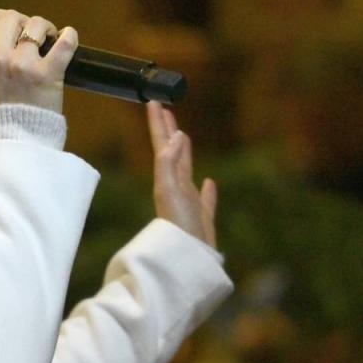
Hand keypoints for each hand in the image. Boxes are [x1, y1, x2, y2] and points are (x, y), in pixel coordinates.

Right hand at [0, 8, 78, 114]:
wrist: (15, 140)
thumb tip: (0, 30)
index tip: (8, 29)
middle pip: (10, 16)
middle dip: (23, 22)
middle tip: (31, 36)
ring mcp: (22, 65)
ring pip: (36, 24)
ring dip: (44, 28)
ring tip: (47, 41)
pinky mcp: (47, 73)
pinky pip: (64, 43)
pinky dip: (69, 36)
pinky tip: (68, 37)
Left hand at [148, 102, 217, 247]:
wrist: (187, 260)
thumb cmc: (177, 226)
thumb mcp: (170, 191)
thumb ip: (169, 164)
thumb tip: (176, 136)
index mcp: (166, 180)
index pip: (161, 145)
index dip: (158, 124)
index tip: (152, 102)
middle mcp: (175, 187)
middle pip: (171, 153)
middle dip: (168, 131)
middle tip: (166, 110)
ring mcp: (188, 202)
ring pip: (186, 171)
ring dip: (184, 153)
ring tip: (183, 136)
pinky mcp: (202, 217)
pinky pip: (205, 199)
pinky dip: (208, 189)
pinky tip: (210, 182)